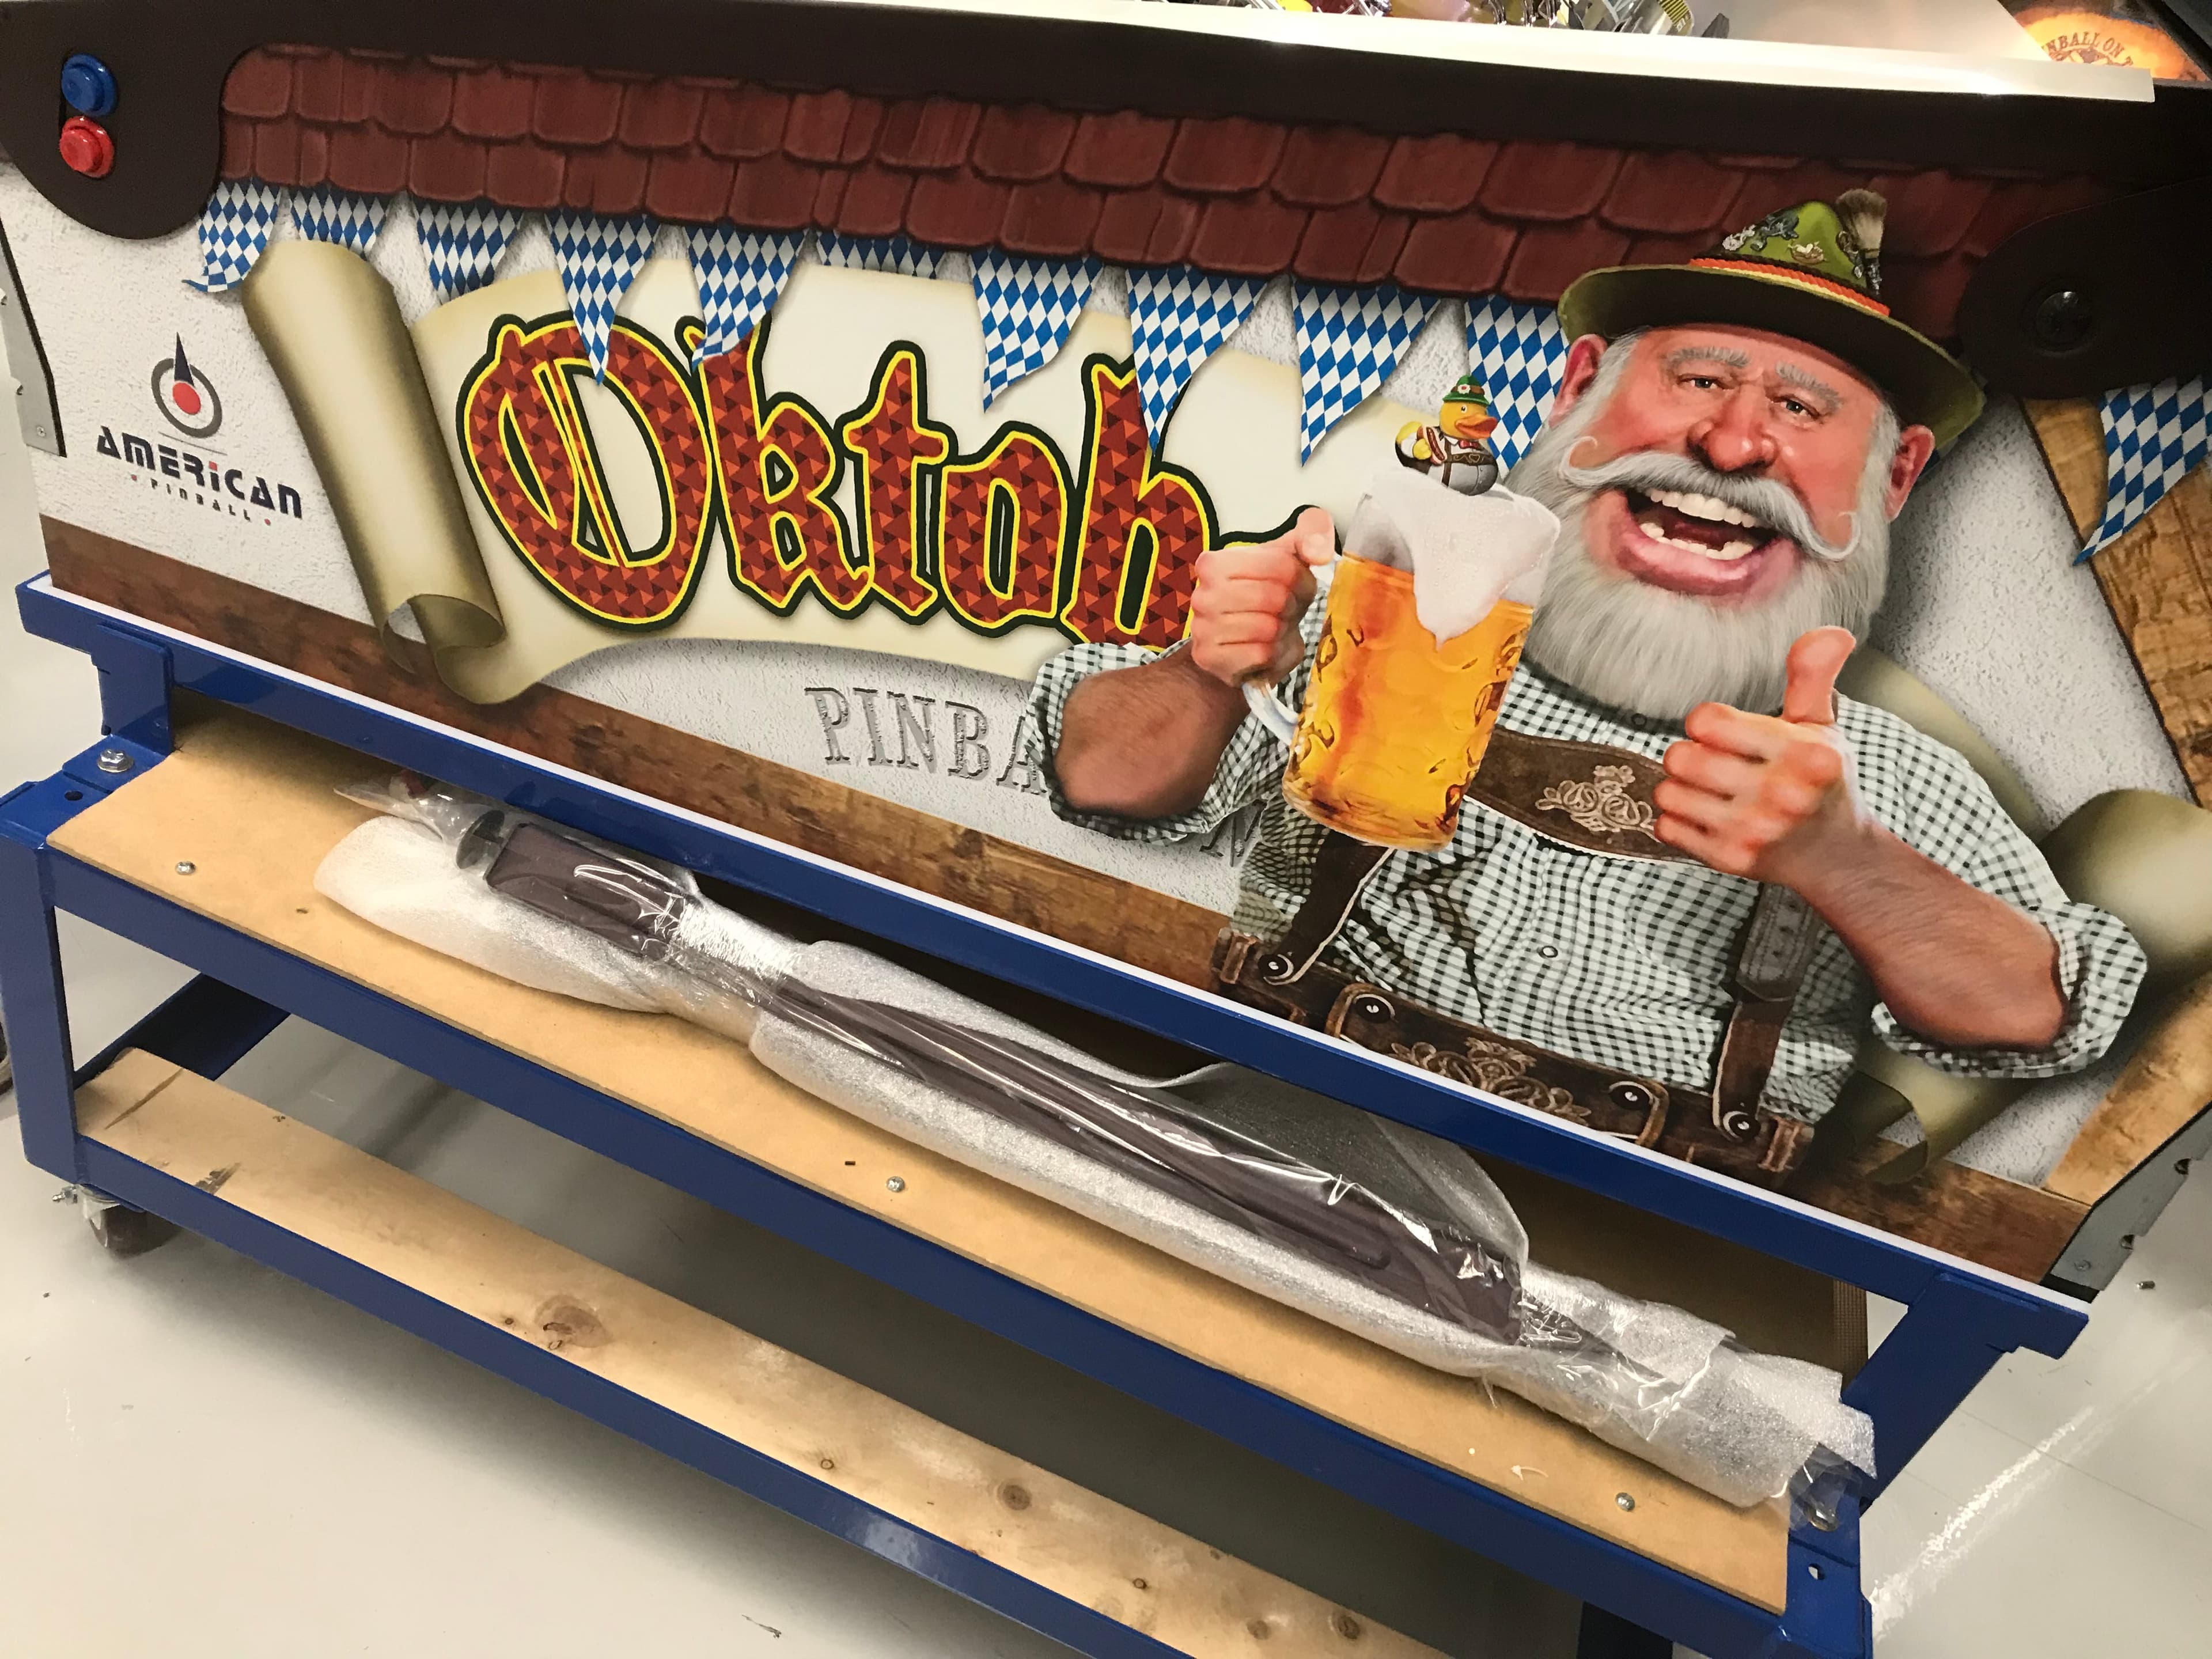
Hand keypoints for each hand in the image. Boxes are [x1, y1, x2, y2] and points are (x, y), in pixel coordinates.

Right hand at [1186, 507, 1334, 687]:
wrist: (1240, 643)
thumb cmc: (1266, 595)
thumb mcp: (1289, 557)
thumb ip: (1311, 534)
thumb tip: (1318, 551)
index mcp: (1215, 562)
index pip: (1280, 566)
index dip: (1300, 580)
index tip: (1293, 588)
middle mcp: (1203, 594)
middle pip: (1274, 597)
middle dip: (1290, 607)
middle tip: (1283, 612)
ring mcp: (1202, 629)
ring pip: (1268, 629)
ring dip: (1281, 633)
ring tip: (1273, 630)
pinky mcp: (1210, 659)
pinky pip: (1261, 655)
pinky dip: (1272, 655)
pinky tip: (1264, 649)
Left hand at [1654, 627, 1865, 887]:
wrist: (1835, 856)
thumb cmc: (1823, 784)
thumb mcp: (1822, 726)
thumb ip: (1813, 677)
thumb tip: (1831, 634)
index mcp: (1804, 756)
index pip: (1708, 722)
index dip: (1708, 722)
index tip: (1724, 732)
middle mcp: (1780, 796)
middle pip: (1681, 757)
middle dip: (1689, 754)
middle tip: (1713, 762)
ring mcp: (1754, 832)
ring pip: (1668, 793)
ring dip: (1679, 787)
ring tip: (1707, 788)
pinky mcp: (1731, 860)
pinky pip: (1667, 828)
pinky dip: (1676, 820)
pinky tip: (1705, 816)